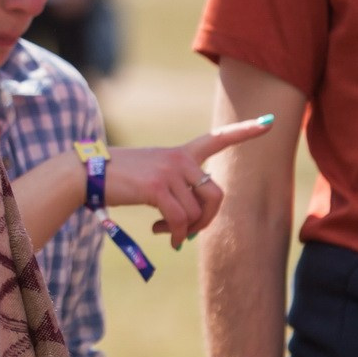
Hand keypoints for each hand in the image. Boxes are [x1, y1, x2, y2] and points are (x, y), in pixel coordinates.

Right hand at [107, 116, 276, 247]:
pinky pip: (178, 220)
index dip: (245, 132)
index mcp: (180, 153)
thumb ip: (175, 192)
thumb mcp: (152, 176)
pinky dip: (173, 234)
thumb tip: (189, 229)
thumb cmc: (118, 179)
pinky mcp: (156, 187)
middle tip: (189, 232)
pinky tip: (159, 234)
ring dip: (183, 229)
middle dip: (206, 220)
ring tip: (164, 231)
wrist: (88, 174)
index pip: (218, 139)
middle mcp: (179, 159)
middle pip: (216, 195)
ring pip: (195, 212)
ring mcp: (169, 171)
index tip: (269, 123)